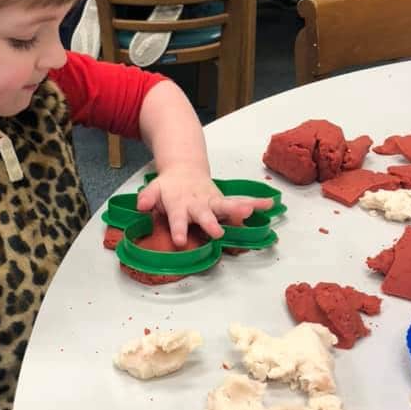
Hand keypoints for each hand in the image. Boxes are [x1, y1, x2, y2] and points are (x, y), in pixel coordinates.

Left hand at [136, 167, 273, 246]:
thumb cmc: (169, 187)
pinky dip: (256, 202)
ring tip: (251, 211)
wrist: (184, 168)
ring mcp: (213, 201)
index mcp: (179, 204)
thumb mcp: (154, 188)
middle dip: (211, 223)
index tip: (180, 240)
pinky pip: (241, 201)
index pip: (177, 218)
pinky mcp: (224, 200)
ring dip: (238, 208)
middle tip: (217, 233)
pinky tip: (270, 204)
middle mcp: (198, 204)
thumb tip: (141, 205)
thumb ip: (148, 197)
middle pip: (204, 214)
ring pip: (227, 205)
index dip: (178, 229)